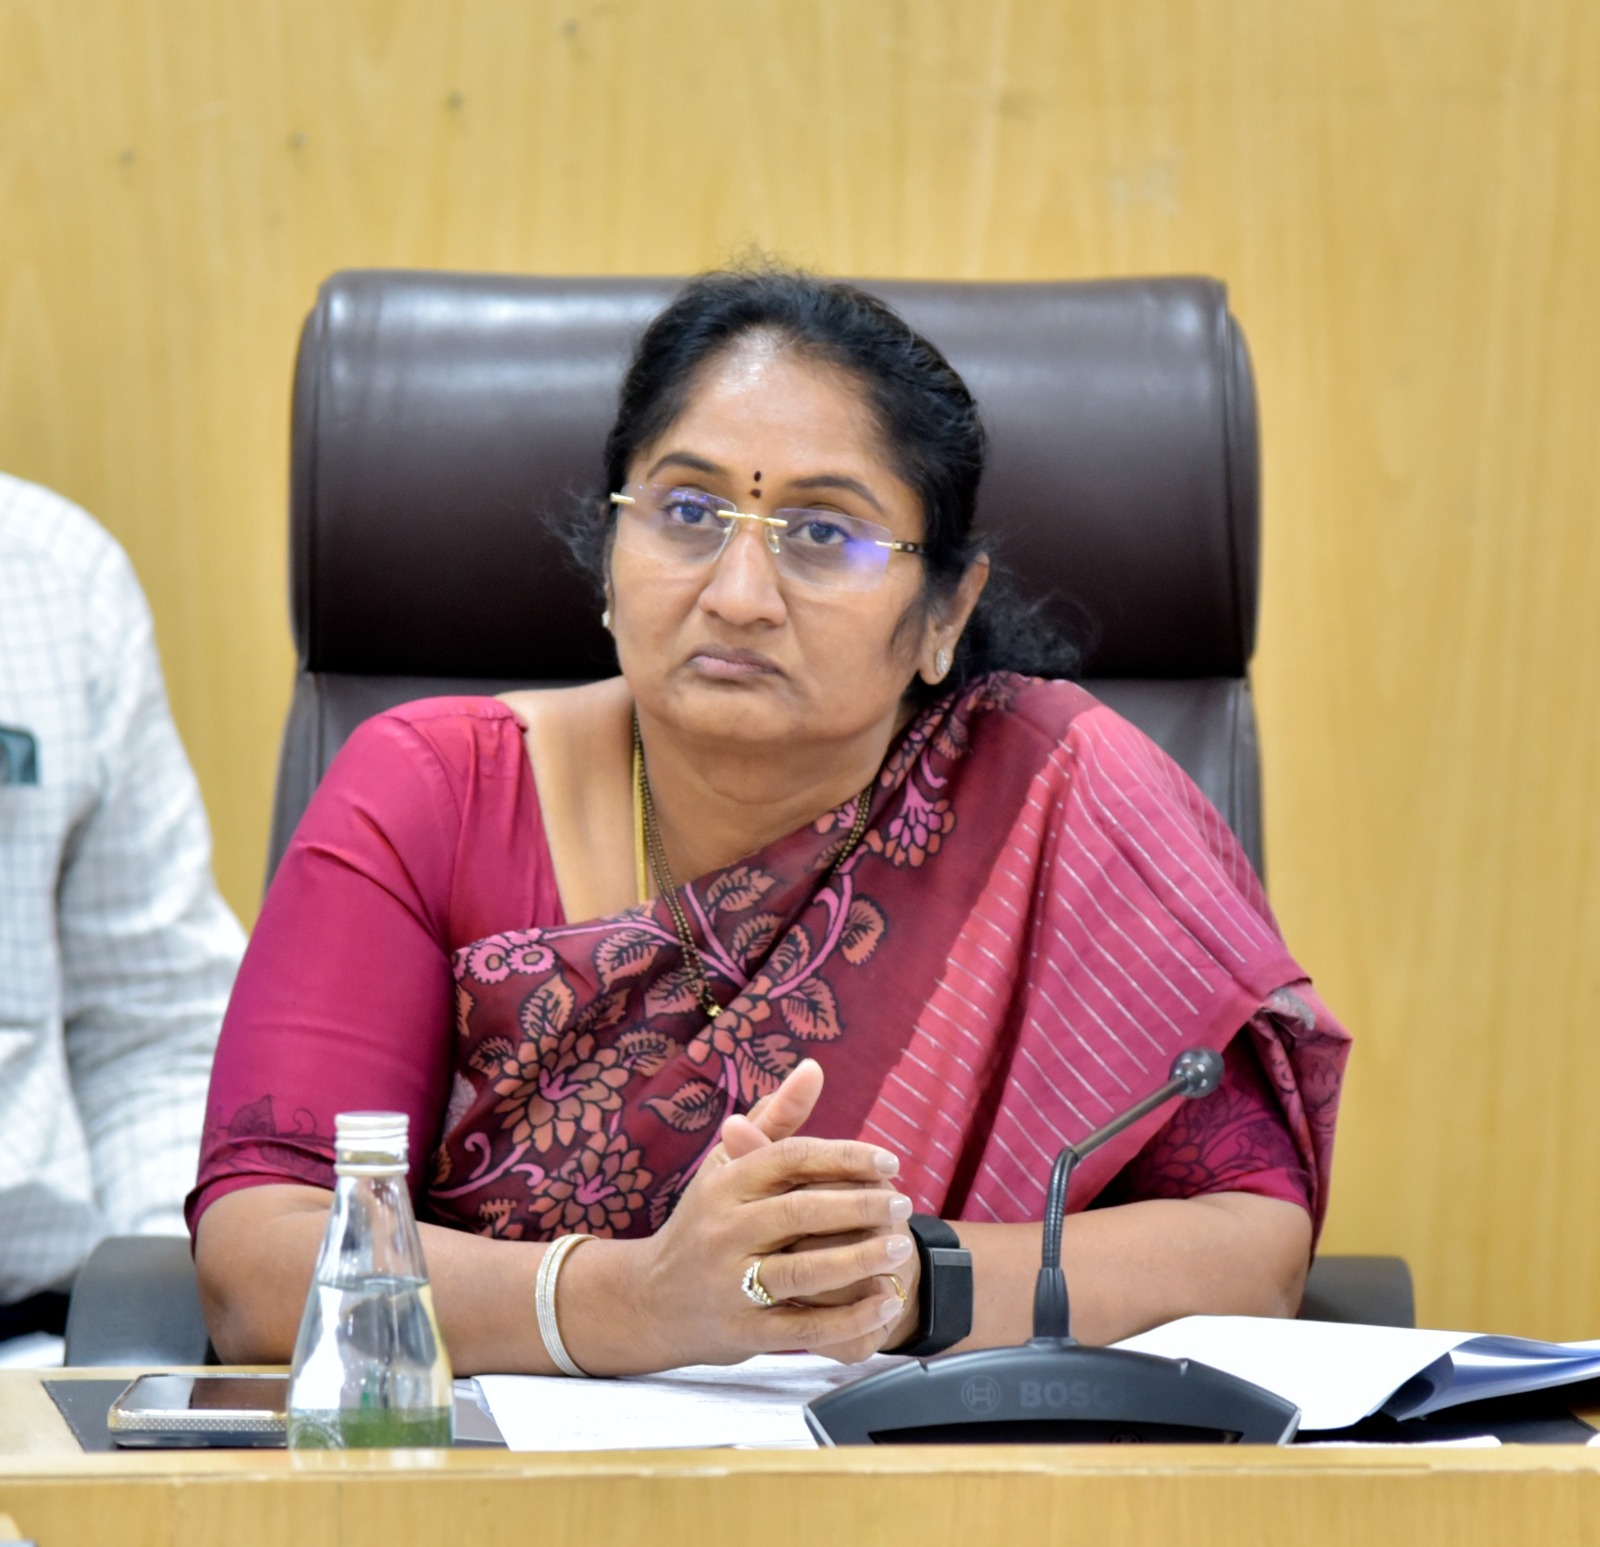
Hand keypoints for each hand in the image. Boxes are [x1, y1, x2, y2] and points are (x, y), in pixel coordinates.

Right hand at [719, 1060, 920, 1361]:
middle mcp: (725, 1230)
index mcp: (726, 1184)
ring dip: (858, 1260)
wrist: (649, 1301)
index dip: (843, 1157)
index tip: (889, 1161)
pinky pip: (804, 1328)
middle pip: (800, 1212)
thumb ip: (774, 1119)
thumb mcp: (727, 1166)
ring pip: (803, 1271)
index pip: (790, 1159)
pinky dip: (850, 1319)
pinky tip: (886, 1304)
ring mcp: (731, 1284)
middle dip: (859, 1206)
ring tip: (900, 1249)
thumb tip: (814, 1067)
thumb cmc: (705, 1221)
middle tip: (903, 1204)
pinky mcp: (743, 1333)